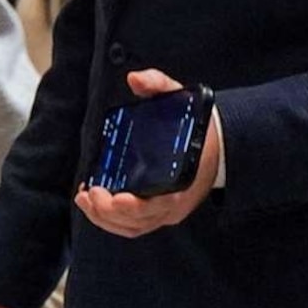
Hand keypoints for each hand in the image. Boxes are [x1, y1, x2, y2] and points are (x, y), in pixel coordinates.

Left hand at [74, 69, 222, 237]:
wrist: (222, 146)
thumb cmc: (199, 127)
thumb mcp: (183, 98)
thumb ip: (159, 84)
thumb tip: (135, 79)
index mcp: (184, 181)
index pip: (160, 205)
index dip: (136, 207)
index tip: (117, 197)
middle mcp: (175, 204)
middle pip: (138, 221)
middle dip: (108, 212)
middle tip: (90, 192)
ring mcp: (167, 211)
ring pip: (132, 227)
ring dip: (105, 220)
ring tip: (85, 200)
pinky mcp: (159, 213)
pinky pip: (133, 226)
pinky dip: (112, 222)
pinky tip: (96, 206)